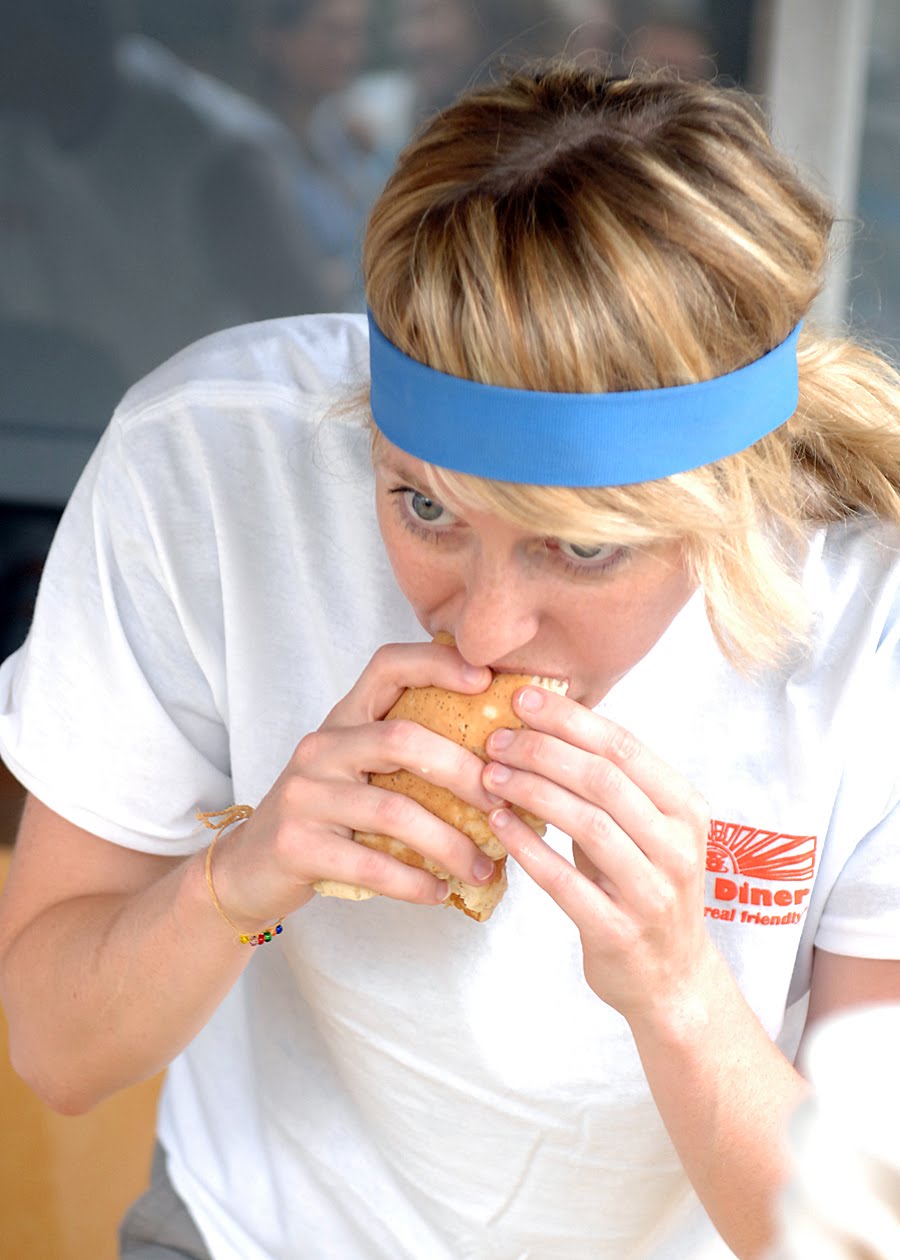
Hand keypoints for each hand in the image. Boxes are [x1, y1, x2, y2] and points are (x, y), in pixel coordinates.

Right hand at [211, 642, 502, 926]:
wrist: (249, 868)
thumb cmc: (325, 817)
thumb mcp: (358, 771)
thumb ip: (407, 756)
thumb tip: (501, 764)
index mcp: (343, 720)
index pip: (387, 666)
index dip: (437, 663)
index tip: (485, 680)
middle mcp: (321, 747)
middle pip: (403, 740)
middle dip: (464, 773)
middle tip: (503, 804)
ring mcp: (305, 795)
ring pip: (395, 811)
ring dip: (451, 844)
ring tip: (484, 868)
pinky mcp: (296, 845)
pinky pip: (372, 863)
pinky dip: (415, 882)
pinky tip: (440, 893)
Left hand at [482, 685, 711, 1024]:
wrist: (672, 979)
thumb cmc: (643, 886)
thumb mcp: (643, 829)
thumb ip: (608, 783)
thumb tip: (542, 721)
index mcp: (686, 808)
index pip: (624, 746)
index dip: (569, 718)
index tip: (522, 698)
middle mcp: (677, 845)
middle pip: (603, 779)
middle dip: (541, 750)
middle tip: (495, 739)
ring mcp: (652, 891)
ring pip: (586, 822)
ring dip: (530, 791)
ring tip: (489, 775)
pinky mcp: (619, 930)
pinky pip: (564, 881)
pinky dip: (527, 847)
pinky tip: (497, 824)